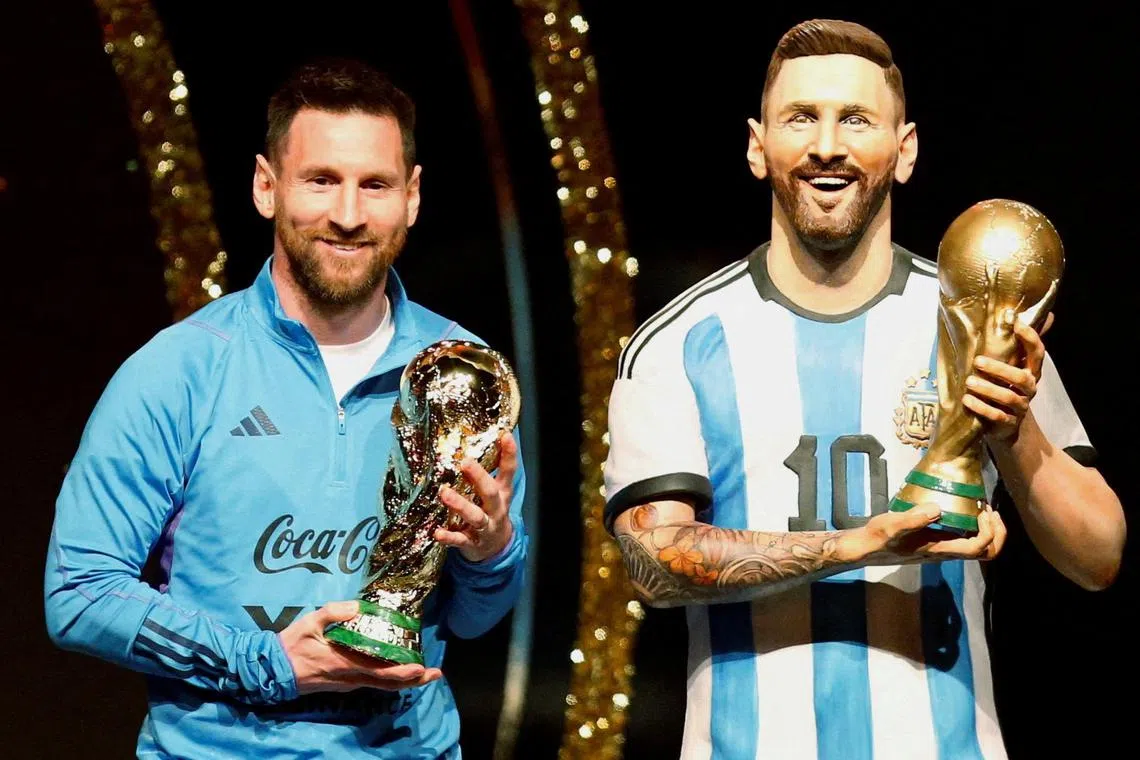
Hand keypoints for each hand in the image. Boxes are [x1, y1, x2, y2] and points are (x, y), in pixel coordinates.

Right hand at [279, 601, 441, 694]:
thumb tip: (358, 607)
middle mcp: (350, 678)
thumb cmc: (291, 645)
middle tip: (436, 674)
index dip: (404, 672)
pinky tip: (396, 668)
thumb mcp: (310, 622)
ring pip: (382, 685)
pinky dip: (389, 678)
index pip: (381, 672)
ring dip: (404, 681)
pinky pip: (371, 683)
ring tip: (423, 672)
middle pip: (388, 683)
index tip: (422, 668)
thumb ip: (334, 612)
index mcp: (345, 663)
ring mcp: (347, 684)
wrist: (272, 670)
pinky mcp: (343, 684)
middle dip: (414, 680)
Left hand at [434, 432, 517, 561]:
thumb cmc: (491, 511)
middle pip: (490, 493)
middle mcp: (496, 509)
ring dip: (460, 505)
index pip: (508, 471)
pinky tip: (437, 533)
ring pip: (475, 516)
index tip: (504, 435)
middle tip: (465, 462)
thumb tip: (473, 444)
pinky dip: (449, 537)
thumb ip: (486, 472)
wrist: (495, 548)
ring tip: (445, 493)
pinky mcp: (472, 542)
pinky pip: (460, 540)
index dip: (508, 454)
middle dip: (479, 477)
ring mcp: (485, 527)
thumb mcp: (496, 492)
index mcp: (502, 493)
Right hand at [838, 503, 1006, 564]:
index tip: (982, 511)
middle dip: (997, 534)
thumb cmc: (879, 537)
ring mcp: (944, 549)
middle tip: (991, 511)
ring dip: (990, 531)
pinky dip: (976, 527)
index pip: (978, 548)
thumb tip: (936, 508)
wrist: (868, 548)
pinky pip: (968, 540)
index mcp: (940, 550)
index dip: (988, 532)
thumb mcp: (892, 525)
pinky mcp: (938, 543)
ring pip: (980, 548)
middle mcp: (947, 553)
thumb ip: (912, 518)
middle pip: (987, 553)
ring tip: (984, 510)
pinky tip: (966, 511)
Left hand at [963, 312, 1052, 443]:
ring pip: (1008, 397)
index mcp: (1031, 371)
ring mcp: (1020, 406)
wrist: (1007, 424)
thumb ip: (1020, 343)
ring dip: (987, 389)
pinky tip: (967, 401)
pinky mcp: (1008, 423)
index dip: (1030, 338)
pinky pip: (997, 416)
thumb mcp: (1013, 365)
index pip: (1037, 353)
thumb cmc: (1007, 386)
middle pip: (1022, 377)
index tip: (1016, 323)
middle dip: (1000, 369)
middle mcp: (1029, 388)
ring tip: (968, 383)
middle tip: (977, 361)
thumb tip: (1044, 313)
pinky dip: (982, 408)